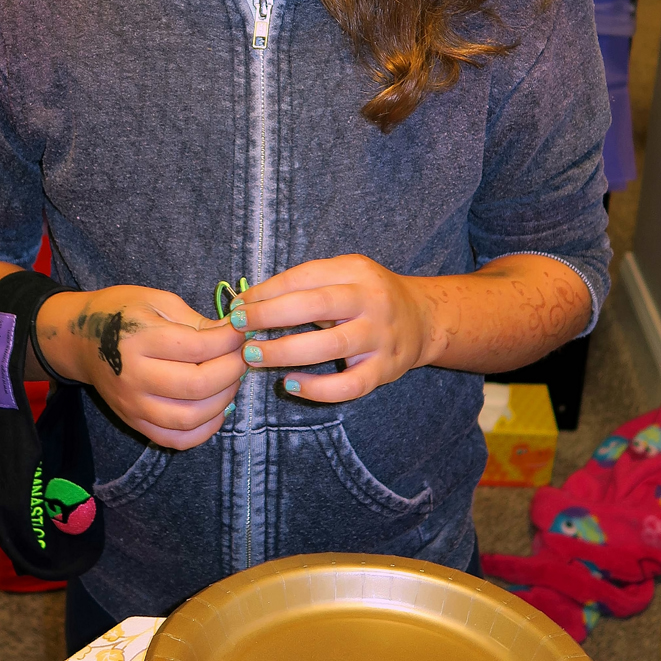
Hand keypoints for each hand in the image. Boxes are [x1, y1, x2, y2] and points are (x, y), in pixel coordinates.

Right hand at [35, 285, 245, 449]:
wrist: (79, 340)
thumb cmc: (121, 312)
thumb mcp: (157, 300)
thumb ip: (196, 321)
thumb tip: (234, 337)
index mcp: (140, 338)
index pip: (199, 347)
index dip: (230, 340)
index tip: (243, 331)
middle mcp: (134, 376)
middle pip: (198, 385)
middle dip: (233, 370)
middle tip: (243, 356)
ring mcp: (133, 405)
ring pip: (191, 417)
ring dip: (224, 400)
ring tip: (231, 381)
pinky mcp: (134, 422)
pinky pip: (176, 439)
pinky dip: (205, 430)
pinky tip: (216, 409)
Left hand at [225, 255, 432, 403]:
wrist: (424, 319)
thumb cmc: (367, 297)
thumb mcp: (344, 276)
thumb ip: (305, 285)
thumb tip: (248, 300)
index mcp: (356, 271)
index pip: (304, 277)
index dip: (266, 292)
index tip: (237, 306)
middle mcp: (372, 300)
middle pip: (316, 305)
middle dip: (269, 316)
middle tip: (237, 327)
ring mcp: (381, 336)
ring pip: (331, 346)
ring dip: (285, 352)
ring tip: (253, 356)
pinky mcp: (385, 370)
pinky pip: (349, 385)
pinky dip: (318, 389)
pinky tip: (290, 384)